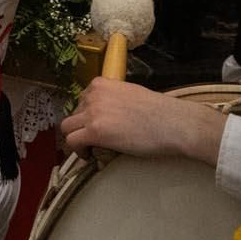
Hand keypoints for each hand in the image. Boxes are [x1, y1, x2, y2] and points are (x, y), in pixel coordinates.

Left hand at [60, 78, 224, 161]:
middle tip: (94, 141)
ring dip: (77, 139)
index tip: (95, 127)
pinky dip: (79, 151)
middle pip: (73, 114)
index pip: (81, 100)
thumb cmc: (160, 112)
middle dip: (81, 128)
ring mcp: (92, 113)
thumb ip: (114, 99)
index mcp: (101, 83)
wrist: (172, 123)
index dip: (87, 116)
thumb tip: (108, 115)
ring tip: (91, 149)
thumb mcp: (131, 94)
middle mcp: (93, 95)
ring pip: (67, 128)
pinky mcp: (94, 132)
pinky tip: (90, 155)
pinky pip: (72, 142)